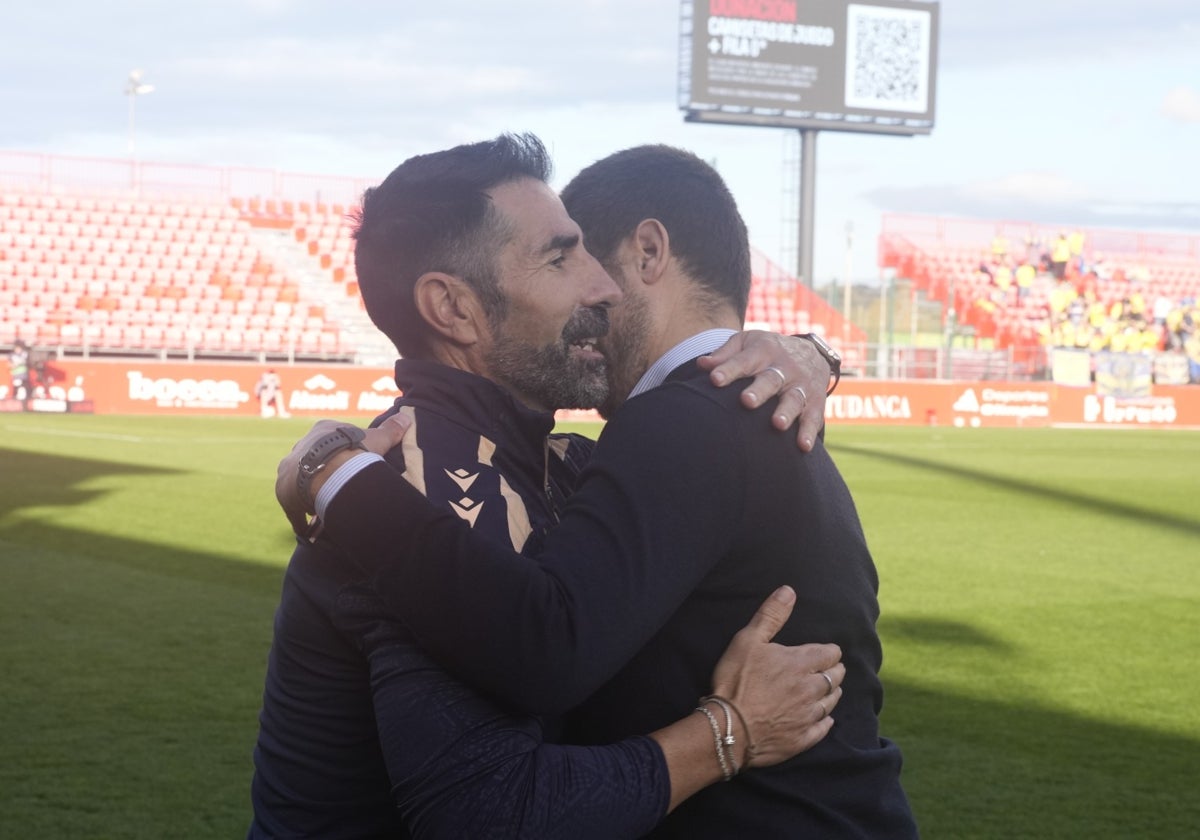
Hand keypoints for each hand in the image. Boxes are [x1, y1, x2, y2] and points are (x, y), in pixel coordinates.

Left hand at [275, 414, 411, 534]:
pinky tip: (311, 530)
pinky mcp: (284, 493)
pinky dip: (301, 519)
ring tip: (325, 508)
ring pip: (299, 484)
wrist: (333, 471)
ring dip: (309, 495)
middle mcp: (300, 448)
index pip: (329, 441)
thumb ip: (390, 430)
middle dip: (322, 474)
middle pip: (311, 462)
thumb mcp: (377, 438)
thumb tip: (406, 419)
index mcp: (322, 431)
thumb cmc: (355, 451)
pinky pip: (293, 509)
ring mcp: (288, 471)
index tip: (347, 466)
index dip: (339, 454)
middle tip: (336, 488)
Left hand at [697, 330, 829, 451]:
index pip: (744, 361)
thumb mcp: (747, 343)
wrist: (811, 353)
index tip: (715, 379)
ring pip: (793, 399)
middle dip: (760, 391)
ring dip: (786, 412)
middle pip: (771, 380)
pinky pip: (814, 418)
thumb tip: (701, 364)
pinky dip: (809, 432)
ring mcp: (801, 385)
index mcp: (764, 351)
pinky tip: (802, 446)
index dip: (729, 370)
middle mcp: (784, 367)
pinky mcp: (816, 402)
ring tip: (777, 424)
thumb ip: (725, 355)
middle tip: (747, 401)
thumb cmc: (767, 352)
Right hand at [707, 586, 843, 767]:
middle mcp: (810, 689)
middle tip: (833, 670)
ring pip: (831, 702)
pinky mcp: (802, 739)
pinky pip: (823, 729)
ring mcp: (808, 716)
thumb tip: (788, 591)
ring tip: (830, 691)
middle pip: (835, 678)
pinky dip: (826, 722)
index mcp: (800, 663)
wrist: (729, 727)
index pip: (829, 654)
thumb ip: (771, 615)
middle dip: (836, 671)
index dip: (831, 652)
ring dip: (832, 694)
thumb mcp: (748, 640)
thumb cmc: (736, 680)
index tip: (830, 652)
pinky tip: (825, 720)